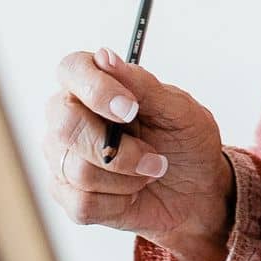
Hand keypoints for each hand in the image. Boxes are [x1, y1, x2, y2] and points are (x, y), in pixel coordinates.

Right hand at [42, 50, 231, 260]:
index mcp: (93, 85)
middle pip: (66, 126)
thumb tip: (105, 57)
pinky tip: (131, 193)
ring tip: (149, 171)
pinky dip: (119, 201)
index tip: (130, 109)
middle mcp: (69, 117)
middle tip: (154, 155)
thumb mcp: (178, 110)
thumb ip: (141, 85)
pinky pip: (82, 203)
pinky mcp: (68, 196)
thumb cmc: (186, 142)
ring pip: (78, 170)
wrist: (198, 192)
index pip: (71, 69)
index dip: (96, 88)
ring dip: (128, 176)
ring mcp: (63, 158)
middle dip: (119, 149)